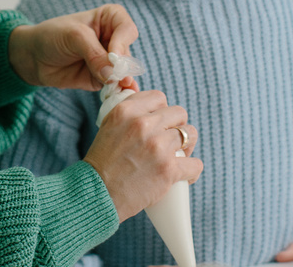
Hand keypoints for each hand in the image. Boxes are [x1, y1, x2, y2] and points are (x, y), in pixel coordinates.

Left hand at [7, 4, 138, 90]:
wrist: (33, 56)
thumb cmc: (52, 36)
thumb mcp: (74, 37)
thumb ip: (95, 54)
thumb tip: (114, 76)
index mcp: (110, 18)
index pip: (127, 29)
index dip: (122, 43)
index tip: (114, 56)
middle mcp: (114, 39)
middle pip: (128, 53)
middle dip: (123, 66)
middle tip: (117, 77)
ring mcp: (110, 60)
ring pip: (124, 72)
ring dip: (122, 81)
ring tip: (117, 87)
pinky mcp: (104, 78)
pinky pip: (115, 86)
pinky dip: (117, 91)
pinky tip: (119, 95)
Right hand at [83, 90, 201, 221]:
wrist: (96, 194)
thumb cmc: (102, 163)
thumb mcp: (108, 127)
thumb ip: (128, 114)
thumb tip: (150, 109)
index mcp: (127, 111)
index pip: (159, 97)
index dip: (162, 110)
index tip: (161, 122)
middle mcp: (143, 124)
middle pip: (179, 113)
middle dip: (177, 125)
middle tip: (171, 140)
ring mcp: (158, 146)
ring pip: (190, 134)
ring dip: (187, 146)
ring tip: (180, 156)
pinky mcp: (168, 169)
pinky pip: (195, 164)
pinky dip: (192, 171)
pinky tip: (185, 176)